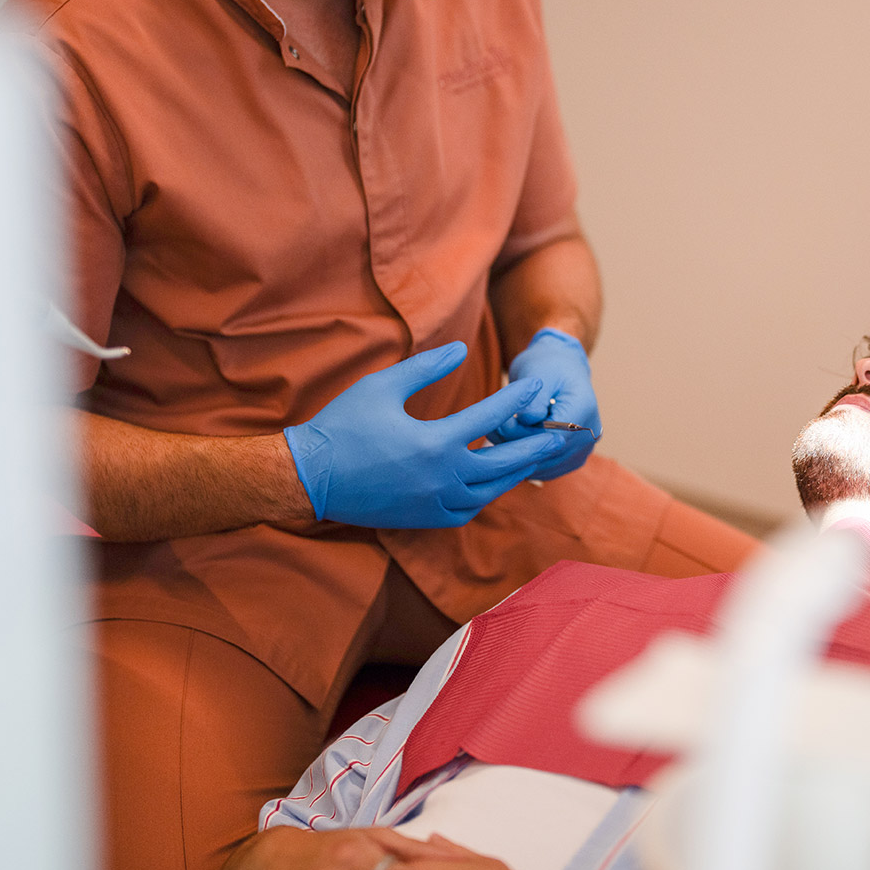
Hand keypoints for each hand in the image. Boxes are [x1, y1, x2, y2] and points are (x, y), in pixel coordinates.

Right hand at [284, 342, 564, 527]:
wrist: (310, 477)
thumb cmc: (343, 425)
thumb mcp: (383, 385)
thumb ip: (427, 367)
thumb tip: (462, 349)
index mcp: (435, 442)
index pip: (490, 419)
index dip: (515, 401)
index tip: (534, 388)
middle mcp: (442, 478)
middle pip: (503, 463)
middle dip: (533, 447)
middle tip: (558, 436)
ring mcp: (434, 503)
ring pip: (490, 492)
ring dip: (512, 474)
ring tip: (530, 458)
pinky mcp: (424, 519)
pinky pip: (467, 511)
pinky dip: (484, 496)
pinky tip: (490, 483)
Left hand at [490, 328, 599, 479]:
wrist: (561, 368)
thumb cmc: (547, 364)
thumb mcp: (537, 371)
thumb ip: (532, 397)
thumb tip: (527, 421)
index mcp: (584, 408)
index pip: (551, 435)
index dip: (522, 434)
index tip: (499, 422)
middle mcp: (590, 434)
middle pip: (547, 453)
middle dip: (515, 444)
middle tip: (491, 429)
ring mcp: (582, 450)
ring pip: (543, 465)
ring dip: (516, 455)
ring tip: (497, 435)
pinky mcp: (571, 460)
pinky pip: (544, 469)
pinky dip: (524, 461)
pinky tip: (509, 445)